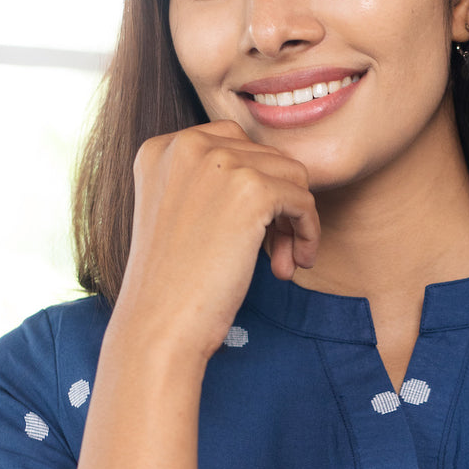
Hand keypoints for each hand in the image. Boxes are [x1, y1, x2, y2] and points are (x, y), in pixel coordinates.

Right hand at [116, 119, 319, 360]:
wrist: (160, 324)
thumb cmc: (171, 284)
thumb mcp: (179, 215)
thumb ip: (210, 183)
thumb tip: (275, 172)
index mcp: (162, 149)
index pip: (233, 144)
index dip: (255, 185)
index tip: (254, 229)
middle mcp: (186, 145)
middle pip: (265, 157)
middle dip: (277, 204)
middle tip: (275, 252)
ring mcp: (220, 163)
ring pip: (292, 176)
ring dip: (294, 221)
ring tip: (282, 263)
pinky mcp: (252, 190)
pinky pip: (304, 200)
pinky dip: (308, 232)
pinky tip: (294, 264)